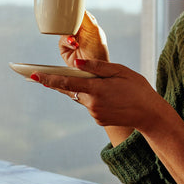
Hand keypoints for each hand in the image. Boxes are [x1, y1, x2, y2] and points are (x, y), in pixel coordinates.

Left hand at [32, 58, 161, 135]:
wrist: (150, 115)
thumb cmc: (138, 89)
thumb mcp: (120, 71)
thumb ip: (97, 67)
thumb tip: (76, 64)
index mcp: (96, 89)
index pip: (66, 83)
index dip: (48, 78)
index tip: (33, 75)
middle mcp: (91, 104)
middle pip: (75, 89)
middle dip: (79, 80)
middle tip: (95, 77)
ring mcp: (94, 114)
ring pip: (83, 96)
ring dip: (91, 90)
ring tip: (114, 89)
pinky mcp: (98, 120)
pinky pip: (91, 105)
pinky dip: (97, 98)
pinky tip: (114, 98)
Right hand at [58, 11, 108, 68]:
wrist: (93, 69)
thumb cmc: (98, 50)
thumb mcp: (94, 29)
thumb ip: (85, 17)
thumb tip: (77, 6)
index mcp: (87, 24)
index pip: (77, 13)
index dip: (73, 10)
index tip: (70, 8)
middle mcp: (78, 30)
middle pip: (68, 20)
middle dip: (68, 22)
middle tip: (71, 24)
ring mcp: (71, 39)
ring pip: (62, 29)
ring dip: (68, 34)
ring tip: (74, 39)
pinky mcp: (64, 48)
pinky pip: (61, 40)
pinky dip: (67, 41)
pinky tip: (74, 45)